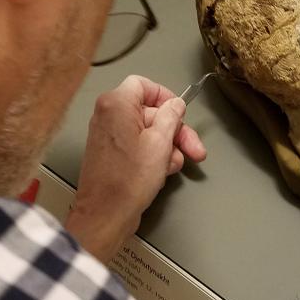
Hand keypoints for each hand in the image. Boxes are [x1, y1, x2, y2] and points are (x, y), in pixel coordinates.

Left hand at [65, 75, 206, 261]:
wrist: (106, 215)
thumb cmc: (129, 179)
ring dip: (167, 147)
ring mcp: (108, 135)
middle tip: (194, 149)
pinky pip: (138, 145)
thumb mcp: (161, 142)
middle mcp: (108, 115)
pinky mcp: (111, 153)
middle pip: (150, 111)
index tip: (180, 114)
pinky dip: (153, 155)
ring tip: (172, 166)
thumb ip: (171, 116)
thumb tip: (175, 104)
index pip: (144, 85)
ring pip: (147, 131)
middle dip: (175, 130)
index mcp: (116, 104)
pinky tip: (162, 171)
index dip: (166, 97)